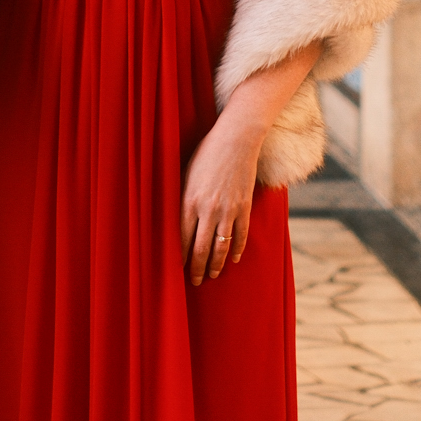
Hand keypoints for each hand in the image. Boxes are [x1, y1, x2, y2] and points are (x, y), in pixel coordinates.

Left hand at [180, 114, 259, 286]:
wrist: (235, 139)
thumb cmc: (206, 153)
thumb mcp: (185, 174)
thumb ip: (182, 198)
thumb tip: (177, 219)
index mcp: (189, 201)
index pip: (182, 239)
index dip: (180, 257)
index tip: (178, 268)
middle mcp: (208, 210)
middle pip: (201, 249)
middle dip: (197, 268)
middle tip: (194, 281)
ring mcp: (228, 210)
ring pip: (221, 247)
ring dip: (216, 264)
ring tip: (211, 274)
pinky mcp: (244, 207)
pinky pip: (241, 235)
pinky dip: (237, 249)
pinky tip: (234, 258)